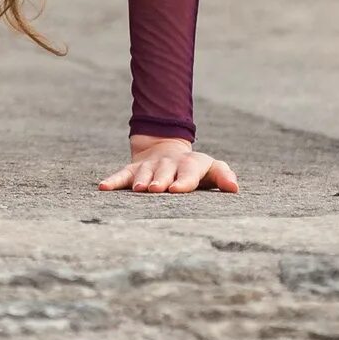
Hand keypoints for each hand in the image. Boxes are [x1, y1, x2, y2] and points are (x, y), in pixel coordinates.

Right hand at [97, 136, 239, 194]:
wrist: (166, 149)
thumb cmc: (194, 169)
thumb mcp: (210, 170)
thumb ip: (223, 176)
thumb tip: (235, 188)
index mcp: (190, 164)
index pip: (189, 171)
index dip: (183, 180)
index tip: (177, 190)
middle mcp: (169, 163)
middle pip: (164, 171)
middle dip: (160, 179)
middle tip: (155, 189)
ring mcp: (150, 165)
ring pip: (144, 172)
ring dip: (140, 180)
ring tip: (138, 189)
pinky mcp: (133, 169)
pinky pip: (122, 174)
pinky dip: (113, 181)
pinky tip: (103, 188)